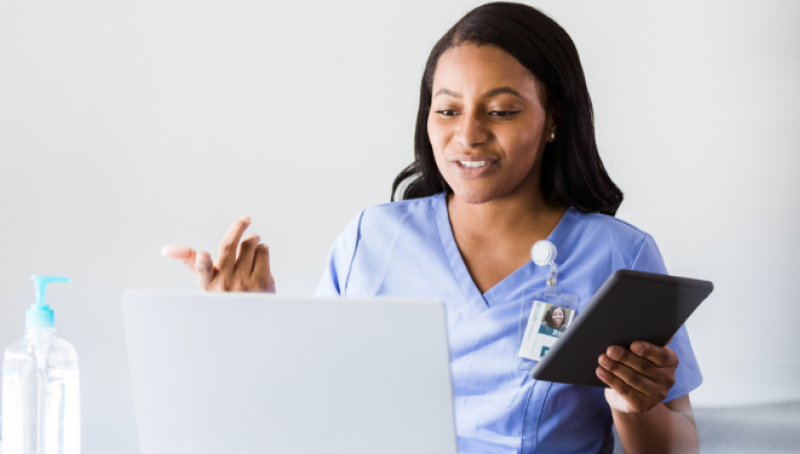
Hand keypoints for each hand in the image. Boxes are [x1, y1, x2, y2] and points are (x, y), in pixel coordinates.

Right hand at [161, 216, 275, 291]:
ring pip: (249, 244)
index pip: (203, 271)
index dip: (203, 261)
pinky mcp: (263, 282)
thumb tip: (166, 249)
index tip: (202, 255)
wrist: (256, 313)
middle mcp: (226, 284)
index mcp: (209, 283)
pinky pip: (263, 251)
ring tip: (252, 244)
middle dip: (237, 227)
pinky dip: (262, 248)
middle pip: (229, 245)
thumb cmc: (228, 292)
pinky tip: (259, 257)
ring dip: (253, 239)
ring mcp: (246, 283)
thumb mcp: (208, 281)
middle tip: (245, 219)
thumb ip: (191, 262)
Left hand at [596, 341, 677, 413]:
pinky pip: (625, 391)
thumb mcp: (640, 353)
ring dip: (615, 367)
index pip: (661, 355)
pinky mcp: (642, 405)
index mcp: (670, 361)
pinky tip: (601, 372)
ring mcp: (656, 395)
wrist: (628, 395)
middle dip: (624, 357)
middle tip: (609, 350)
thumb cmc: (633, 365)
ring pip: (633, 378)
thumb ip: (642, 342)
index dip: (647, 350)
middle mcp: (668, 379)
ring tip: (602, 359)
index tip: (633, 345)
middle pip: (643, 366)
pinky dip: (611, 380)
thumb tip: (643, 323)